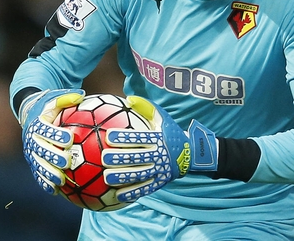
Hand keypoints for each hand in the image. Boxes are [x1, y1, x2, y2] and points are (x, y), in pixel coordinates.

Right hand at [19, 89, 85, 194]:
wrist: (31, 115)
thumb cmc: (50, 107)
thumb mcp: (56, 99)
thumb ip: (67, 98)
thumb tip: (80, 95)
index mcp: (37, 124)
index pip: (45, 130)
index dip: (56, 134)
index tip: (70, 138)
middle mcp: (31, 140)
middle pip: (41, 150)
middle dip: (53, 156)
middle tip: (68, 161)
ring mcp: (31, 153)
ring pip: (38, 165)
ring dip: (48, 173)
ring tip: (61, 180)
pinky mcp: (33, 162)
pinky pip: (37, 174)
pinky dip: (45, 182)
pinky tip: (56, 191)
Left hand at [101, 96, 217, 202]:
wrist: (189, 153)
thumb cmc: (170, 132)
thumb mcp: (163, 118)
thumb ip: (147, 108)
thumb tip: (128, 99)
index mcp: (159, 138)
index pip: (140, 138)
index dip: (125, 137)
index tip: (109, 136)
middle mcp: (160, 155)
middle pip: (137, 157)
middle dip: (120, 158)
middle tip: (104, 158)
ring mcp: (160, 170)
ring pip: (139, 175)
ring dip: (123, 177)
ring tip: (107, 178)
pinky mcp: (160, 182)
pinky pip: (145, 188)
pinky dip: (132, 192)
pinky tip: (118, 194)